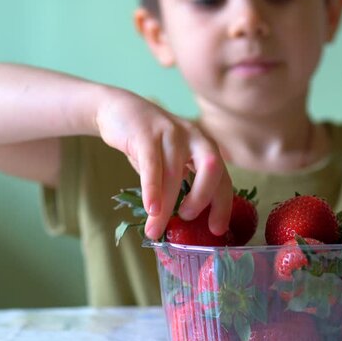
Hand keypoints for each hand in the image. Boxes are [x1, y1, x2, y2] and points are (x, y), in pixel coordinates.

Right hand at [96, 90, 232, 238]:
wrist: (118, 110)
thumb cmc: (148, 144)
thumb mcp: (170, 162)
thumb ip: (180, 184)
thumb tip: (180, 223)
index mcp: (204, 147)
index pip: (223, 177)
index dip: (223, 205)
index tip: (216, 229)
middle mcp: (194, 137)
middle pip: (212, 168)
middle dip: (204, 198)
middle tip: (188, 219)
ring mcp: (171, 133)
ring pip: (174, 173)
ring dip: (166, 206)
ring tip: (154, 230)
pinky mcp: (146, 133)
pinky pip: (152, 165)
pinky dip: (152, 189)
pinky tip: (151, 209)